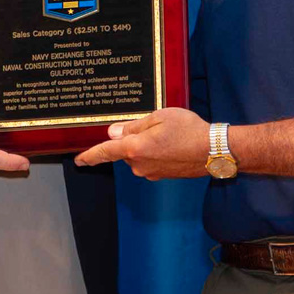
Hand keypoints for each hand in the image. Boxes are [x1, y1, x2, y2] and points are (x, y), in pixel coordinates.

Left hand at [73, 107, 209, 178]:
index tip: (79, 161)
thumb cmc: (188, 130)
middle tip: (158, 127)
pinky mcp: (162, 176)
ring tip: (171, 135)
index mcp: (135, 148)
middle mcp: (139, 165)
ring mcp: (151, 173)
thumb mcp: (159, 117)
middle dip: (135, 139)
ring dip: (148, 146)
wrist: (214, 151)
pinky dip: (158, 153)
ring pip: (139, 156)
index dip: (90, 156)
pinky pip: (151, 162)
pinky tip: (174, 145)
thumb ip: (133, 125)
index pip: (105, 152)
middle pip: (126, 151)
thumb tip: (114, 133)